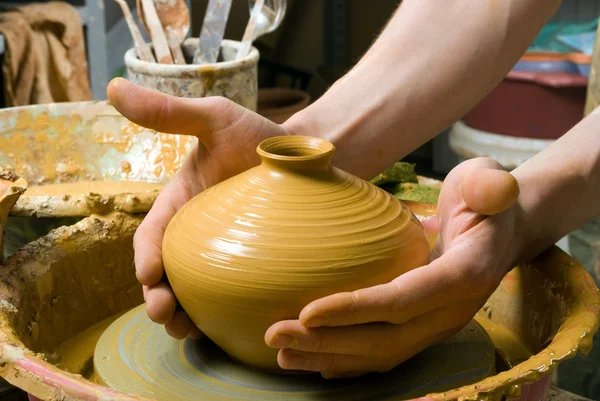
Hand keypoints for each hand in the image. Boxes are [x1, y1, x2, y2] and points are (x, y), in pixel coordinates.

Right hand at [107, 78, 287, 338]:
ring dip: (182, 314)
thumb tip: (113, 89)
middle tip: (165, 314)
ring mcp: (222, 254)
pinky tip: (221, 328)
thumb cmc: (260, 137)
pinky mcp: (248, 268)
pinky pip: (227, 295)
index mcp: (181, 203)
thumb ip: (170, 113)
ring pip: (192, 291)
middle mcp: (196, 234)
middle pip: (167, 273)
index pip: (154, 234)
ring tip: (186, 330)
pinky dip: (217, 314)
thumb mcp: (216, 119)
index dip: (147, 255)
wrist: (307, 159)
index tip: (149, 273)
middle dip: (157, 296)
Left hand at [265, 157, 520, 377]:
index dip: (355, 310)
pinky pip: (384, 353)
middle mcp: (450, 312)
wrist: (504, 231)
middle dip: (327, 342)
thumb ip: (490, 186)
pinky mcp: (424, 329)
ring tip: (282, 354)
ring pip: (380, 355)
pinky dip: (346, 362)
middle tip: (275, 336)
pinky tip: (313, 362)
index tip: (307, 312)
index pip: (402, 301)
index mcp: (464, 275)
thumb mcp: (488, 180)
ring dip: (328, 357)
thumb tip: (496, 190)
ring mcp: (437, 326)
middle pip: (384, 340)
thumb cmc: (487, 200)